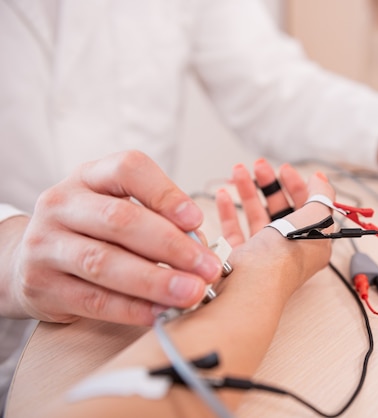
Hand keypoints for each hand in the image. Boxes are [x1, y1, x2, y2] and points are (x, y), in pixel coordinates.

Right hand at [1, 151, 222, 324]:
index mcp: (89, 176)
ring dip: (156, 280)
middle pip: (119, 219)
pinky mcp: (42, 285)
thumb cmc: (93, 231)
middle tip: (207, 267)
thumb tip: (201, 245)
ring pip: (104, 262)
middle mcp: (62, 204)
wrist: (33, 261)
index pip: (129, 170)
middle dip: (171, 246)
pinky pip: (93, 299)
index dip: (166, 194)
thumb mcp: (120, 208)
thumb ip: (158, 219)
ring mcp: (46, 244)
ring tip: (192, 292)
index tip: (197, 220)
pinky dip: (132, 308)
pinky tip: (160, 312)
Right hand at [215, 159, 334, 292]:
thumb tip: (320, 180)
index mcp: (314, 241)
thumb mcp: (315, 217)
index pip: (310, 209)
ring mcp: (265, 253)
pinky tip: (224, 194)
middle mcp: (291, 248)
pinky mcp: (242, 258)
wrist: (251, 284)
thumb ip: (321, 195)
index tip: (285, 170)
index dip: (299, 186)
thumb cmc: (285, 254)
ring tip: (238, 171)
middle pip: (282, 209)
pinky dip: (229, 210)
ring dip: (248, 191)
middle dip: (271, 184)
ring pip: (257, 216)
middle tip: (259, 166)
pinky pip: (235, 230)